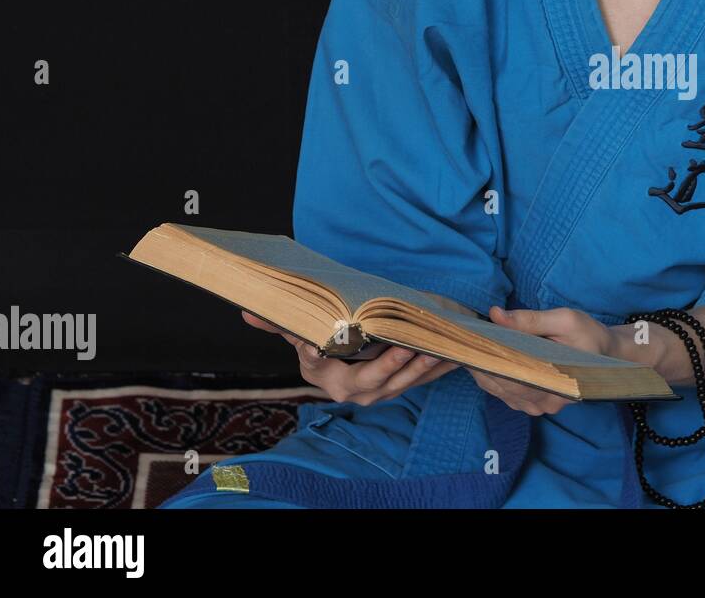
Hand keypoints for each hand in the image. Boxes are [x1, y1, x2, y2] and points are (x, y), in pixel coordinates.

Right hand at [241, 311, 459, 404]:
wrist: (333, 368)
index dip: (375, 364)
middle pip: (384, 382)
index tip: (387, 348)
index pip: (355, 376)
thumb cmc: (317, 349)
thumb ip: (280, 326)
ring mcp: (383, 391)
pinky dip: (439, 367)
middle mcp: (361, 393)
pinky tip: (455, 353)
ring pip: (408, 382)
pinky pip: (423, 378)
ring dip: (426, 368)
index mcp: (337, 383)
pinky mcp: (401, 383)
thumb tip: (249, 311)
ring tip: (442, 350)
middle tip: (415, 348)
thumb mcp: (299, 339)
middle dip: (401, 366)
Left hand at [467, 306, 616, 415]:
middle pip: (501, 384)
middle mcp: (546, 400)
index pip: (508, 373)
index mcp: (554, 380)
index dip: (485, 358)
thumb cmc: (589, 335)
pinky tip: (486, 364)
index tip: (469, 343)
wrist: (609, 355)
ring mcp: (542, 406)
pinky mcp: (538, 404)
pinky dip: (493, 380)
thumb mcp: (564, 320)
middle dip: (481, 364)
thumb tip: (495, 315)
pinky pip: (508, 396)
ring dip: (484, 372)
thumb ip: (529, 320)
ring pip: (501, 392)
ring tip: (472, 351)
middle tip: (465, 343)